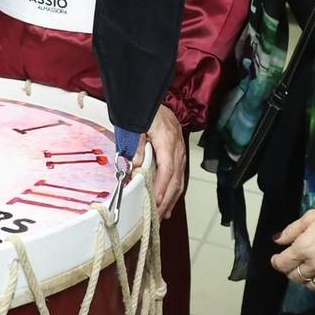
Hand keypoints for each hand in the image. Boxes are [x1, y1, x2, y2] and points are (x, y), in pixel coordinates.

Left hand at [135, 104, 187, 219]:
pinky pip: (178, 175)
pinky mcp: (179, 153)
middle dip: (166, 199)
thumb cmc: (143, 112)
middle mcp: (177, 147)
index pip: (167, 168)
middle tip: (156, 216)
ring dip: (171, 198)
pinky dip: (174, 190)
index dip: (162, 187)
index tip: (156, 201)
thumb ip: (136, 145)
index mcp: (167, 140)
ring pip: (179, 179)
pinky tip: (168, 201)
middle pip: (175, 179)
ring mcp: (180, 151)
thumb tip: (136, 166)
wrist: (151, 98)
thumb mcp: (134, 126)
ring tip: (163, 214)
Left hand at [270, 202, 314, 295]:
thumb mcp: (313, 216)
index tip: (278, 258)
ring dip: (306, 279)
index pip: (282, 264)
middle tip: (294, 262)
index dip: (276, 261)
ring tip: (309, 270)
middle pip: (295, 277)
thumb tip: (278, 240)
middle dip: (290, 270)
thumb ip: (293, 230)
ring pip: (310, 286)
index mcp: (305, 247)